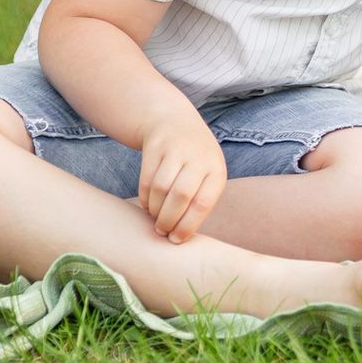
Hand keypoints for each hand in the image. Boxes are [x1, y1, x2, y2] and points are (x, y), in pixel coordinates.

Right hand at [137, 109, 226, 242]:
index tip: (176, 240)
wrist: (175, 122)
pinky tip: (148, 206)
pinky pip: (146, 180)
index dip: (188, 225)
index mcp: (216, 169)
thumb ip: (200, 199)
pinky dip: (145, 198)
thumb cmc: (195, 161)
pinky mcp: (155, 147)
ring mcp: (176, 150)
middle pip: (180, 196)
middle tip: (163, 232)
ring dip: (155, 210)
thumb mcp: (208, 174)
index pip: (203, 203)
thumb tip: (184, 236)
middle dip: (168, 220)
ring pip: (160, 189)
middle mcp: (198, 157)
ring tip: (156, 220)